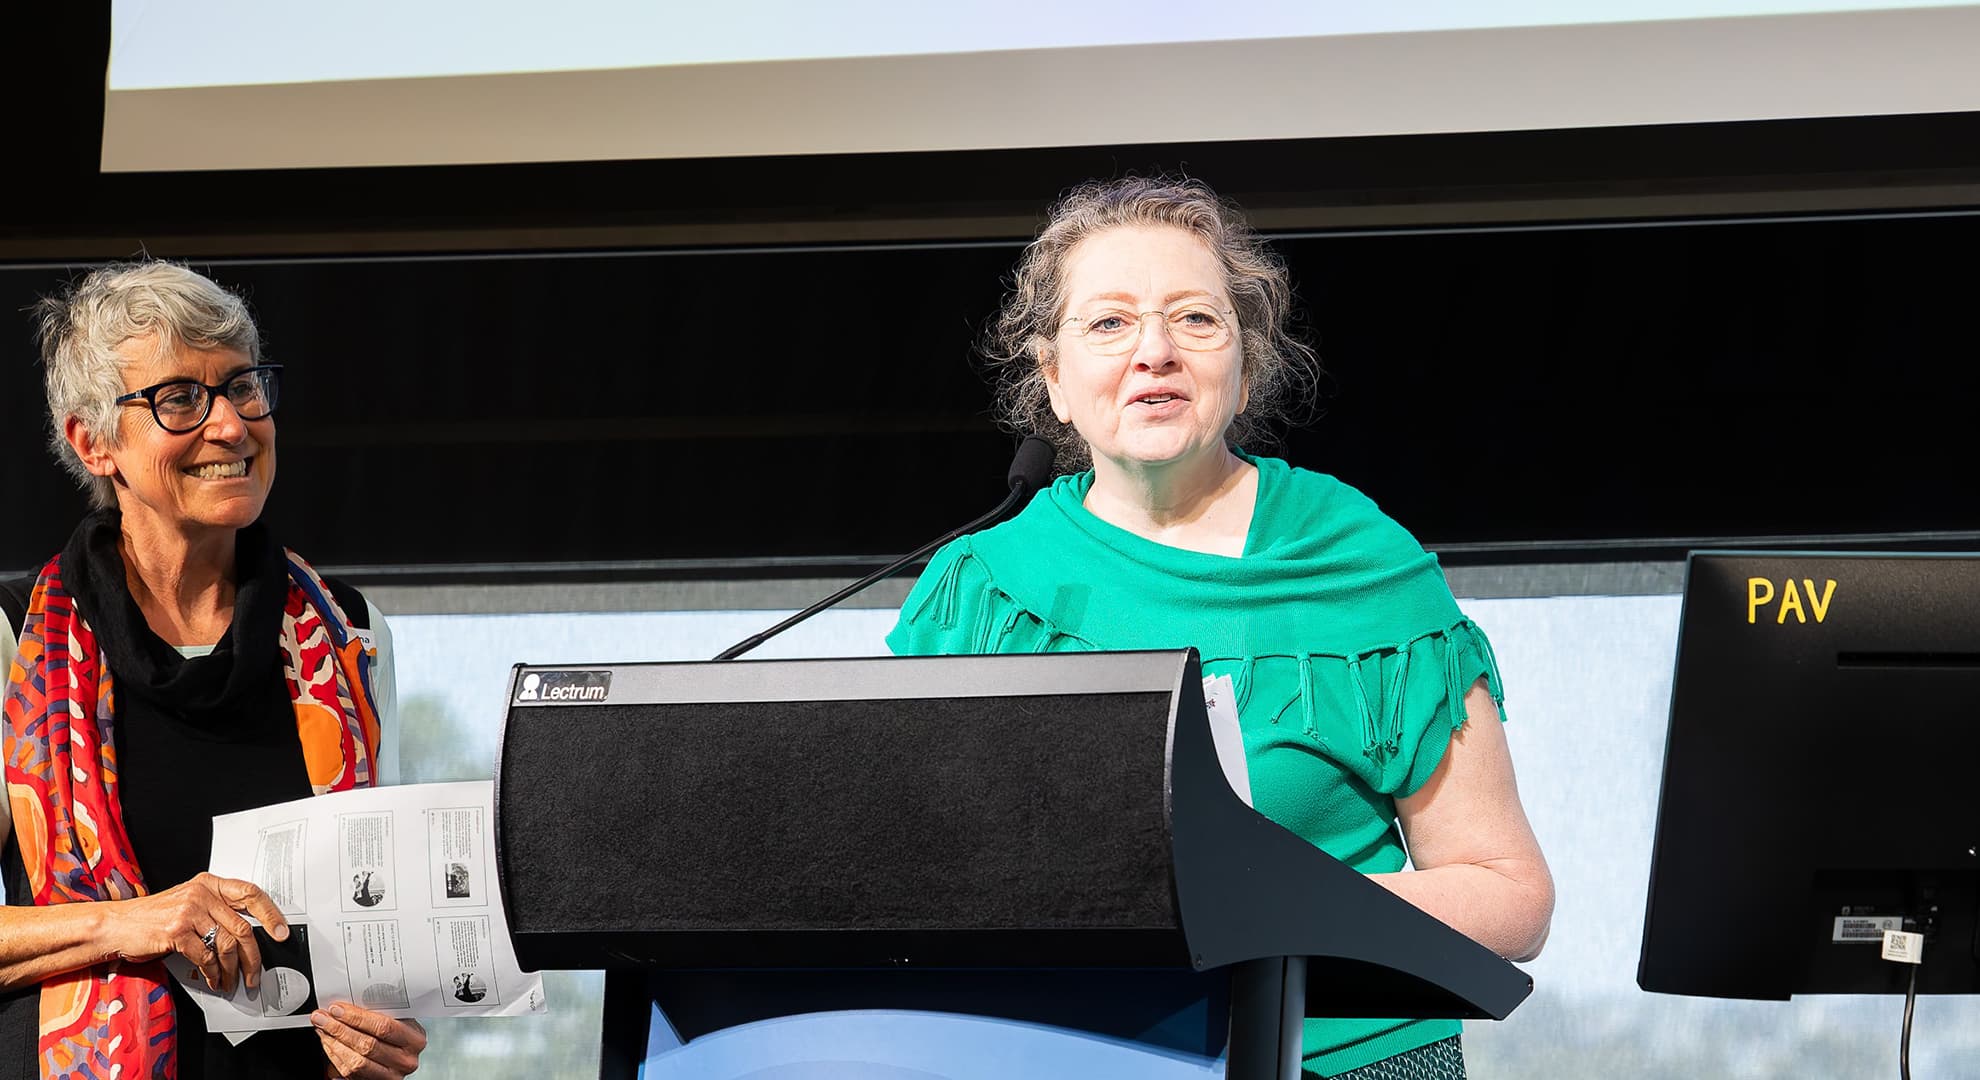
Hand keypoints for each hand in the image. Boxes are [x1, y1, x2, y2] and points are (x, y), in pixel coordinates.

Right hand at [108, 872, 286, 993]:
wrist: (116, 924)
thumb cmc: (153, 916)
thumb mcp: (188, 902)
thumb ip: (216, 910)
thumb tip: (247, 934)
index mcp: (209, 883)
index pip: (250, 893)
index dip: (270, 914)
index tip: (281, 932)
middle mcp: (201, 893)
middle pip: (242, 926)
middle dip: (253, 956)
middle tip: (256, 973)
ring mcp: (188, 912)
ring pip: (226, 944)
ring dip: (233, 969)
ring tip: (232, 982)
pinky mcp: (176, 932)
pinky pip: (206, 956)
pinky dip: (213, 973)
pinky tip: (214, 979)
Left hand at [313, 1003, 425, 1077]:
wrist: (401, 1054)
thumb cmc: (398, 1032)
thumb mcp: (399, 1020)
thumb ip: (380, 1013)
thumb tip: (346, 1005)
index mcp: (415, 1039)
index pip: (384, 1027)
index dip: (357, 1018)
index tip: (337, 1009)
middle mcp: (406, 1060)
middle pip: (367, 1045)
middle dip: (340, 1029)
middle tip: (322, 1018)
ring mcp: (391, 1076)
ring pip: (356, 1062)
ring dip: (334, 1044)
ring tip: (322, 1029)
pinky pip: (350, 1073)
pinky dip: (335, 1057)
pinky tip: (329, 1043)